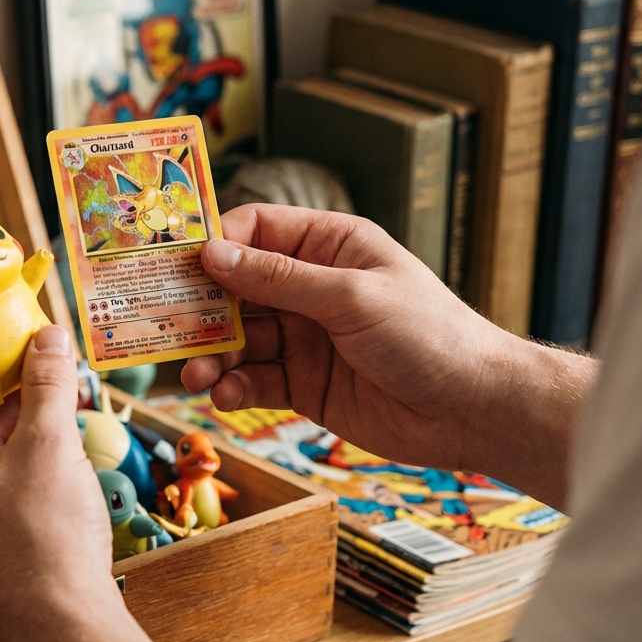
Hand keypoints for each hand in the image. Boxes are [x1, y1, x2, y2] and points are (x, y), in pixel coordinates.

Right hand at [182, 205, 594, 506]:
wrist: (474, 410)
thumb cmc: (430, 335)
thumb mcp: (351, 297)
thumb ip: (279, 278)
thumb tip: (212, 254)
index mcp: (328, 246)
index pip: (254, 232)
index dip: (214, 246)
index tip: (177, 268)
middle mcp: (310, 287)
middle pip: (234, 288)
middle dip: (201, 308)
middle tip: (167, 326)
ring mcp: (304, 337)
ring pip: (237, 337)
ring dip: (211, 354)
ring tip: (197, 375)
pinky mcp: (303, 383)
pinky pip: (253, 379)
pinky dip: (234, 386)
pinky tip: (226, 396)